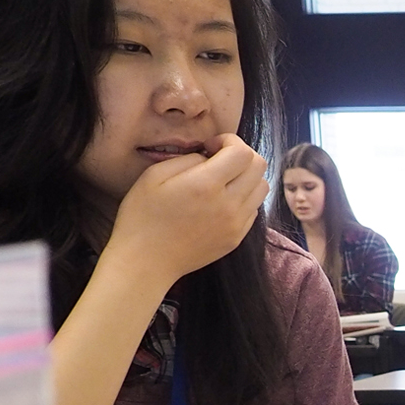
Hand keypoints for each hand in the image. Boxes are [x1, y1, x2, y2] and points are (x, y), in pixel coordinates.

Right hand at [104, 134, 267, 282]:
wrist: (145, 263)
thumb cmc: (142, 217)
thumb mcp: (154, 176)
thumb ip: (188, 160)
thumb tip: (210, 155)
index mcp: (206, 185)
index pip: (243, 152)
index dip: (230, 141)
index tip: (211, 146)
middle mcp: (228, 204)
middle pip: (259, 166)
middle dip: (241, 155)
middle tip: (218, 159)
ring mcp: (236, 223)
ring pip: (262, 187)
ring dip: (246, 177)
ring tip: (222, 181)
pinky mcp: (237, 238)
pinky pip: (254, 209)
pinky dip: (243, 198)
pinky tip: (220, 202)